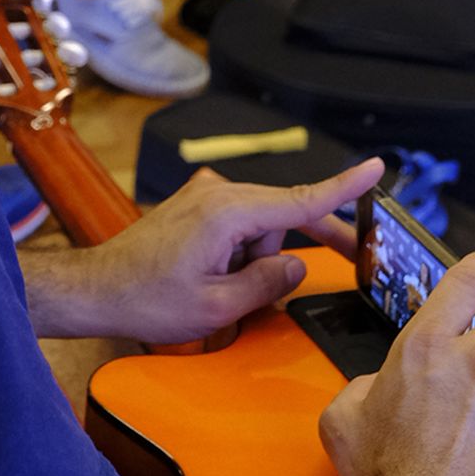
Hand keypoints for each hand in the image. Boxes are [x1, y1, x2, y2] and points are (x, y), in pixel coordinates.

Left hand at [80, 161, 383, 345]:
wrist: (98, 287)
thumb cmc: (147, 298)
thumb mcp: (218, 306)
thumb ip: (267, 284)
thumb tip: (295, 267)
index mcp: (227, 212)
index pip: (299, 200)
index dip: (343, 188)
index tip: (376, 169)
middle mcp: (217, 191)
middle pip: (282, 218)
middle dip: (289, 255)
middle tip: (338, 266)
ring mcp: (204, 194)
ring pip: (260, 226)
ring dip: (255, 261)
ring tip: (219, 291)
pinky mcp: (196, 204)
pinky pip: (238, 225)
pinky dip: (240, 252)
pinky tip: (217, 278)